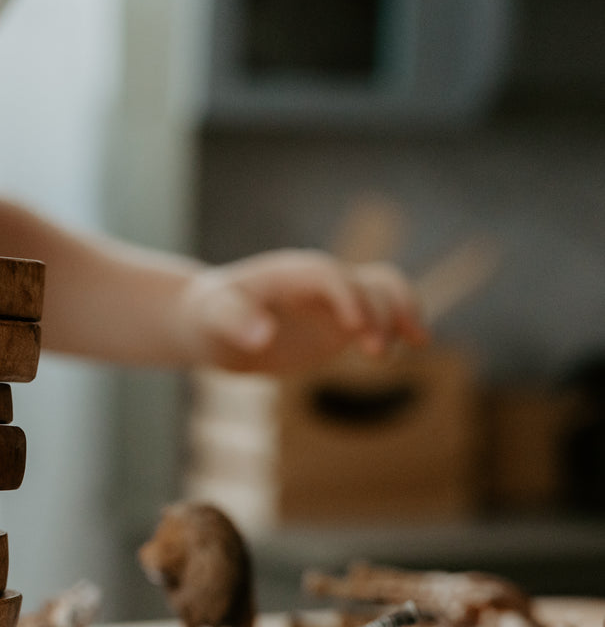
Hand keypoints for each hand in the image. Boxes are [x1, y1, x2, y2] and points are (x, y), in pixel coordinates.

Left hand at [180, 249, 428, 371]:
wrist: (215, 324)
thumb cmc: (211, 316)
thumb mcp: (214, 318)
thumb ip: (235, 322)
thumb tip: (262, 337)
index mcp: (290, 272)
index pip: (328, 275)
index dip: (346, 296)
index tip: (355, 329)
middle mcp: (319, 281)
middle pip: (365, 283)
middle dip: (379, 314)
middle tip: (376, 354)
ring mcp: (335, 300)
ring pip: (384, 289)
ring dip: (402, 312)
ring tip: (415, 343)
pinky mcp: (342, 323)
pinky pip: (382, 313)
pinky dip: (402, 323)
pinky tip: (415, 344)